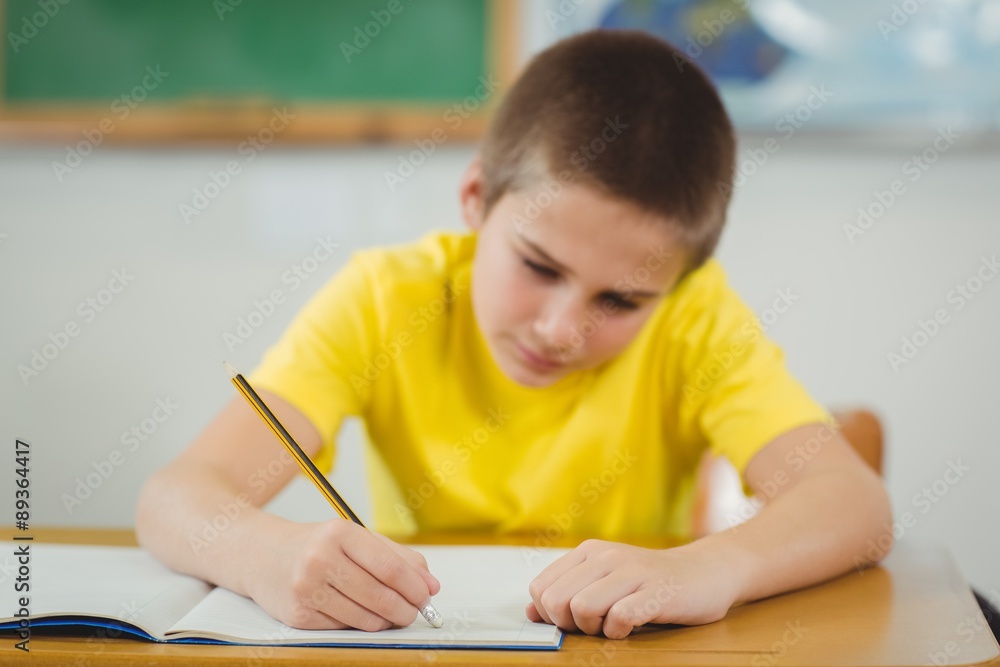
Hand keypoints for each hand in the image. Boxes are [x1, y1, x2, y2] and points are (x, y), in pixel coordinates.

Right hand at [244, 519, 439, 630]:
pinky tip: (357, 612)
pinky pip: (343, 629)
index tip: (428, 596)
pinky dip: (359, 625)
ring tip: (390, 613)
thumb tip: (432, 585)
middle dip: (406, 610)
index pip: (389, 567)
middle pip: (380, 596)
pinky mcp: (297, 616)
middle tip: (415, 613)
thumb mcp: (357, 539)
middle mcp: (319, 559)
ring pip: (364, 619)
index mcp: (338, 533)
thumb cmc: (318, 546)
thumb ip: (398, 558)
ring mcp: (305, 589)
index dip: (415, 586)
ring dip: (385, 621)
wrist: (261, 556)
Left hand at [526, 539, 741, 638]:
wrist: (704, 573)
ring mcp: (631, 572)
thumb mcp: (603, 580)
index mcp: (588, 552)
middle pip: (556, 600)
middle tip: (592, 625)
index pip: (540, 588)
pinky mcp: (655, 592)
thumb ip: (567, 591)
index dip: (549, 613)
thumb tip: (531, 613)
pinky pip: (618, 618)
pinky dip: (619, 632)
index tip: (572, 619)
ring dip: (593, 628)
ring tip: (612, 625)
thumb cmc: (649, 583)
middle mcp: (606, 556)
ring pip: (582, 607)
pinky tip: (631, 626)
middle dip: (568, 624)